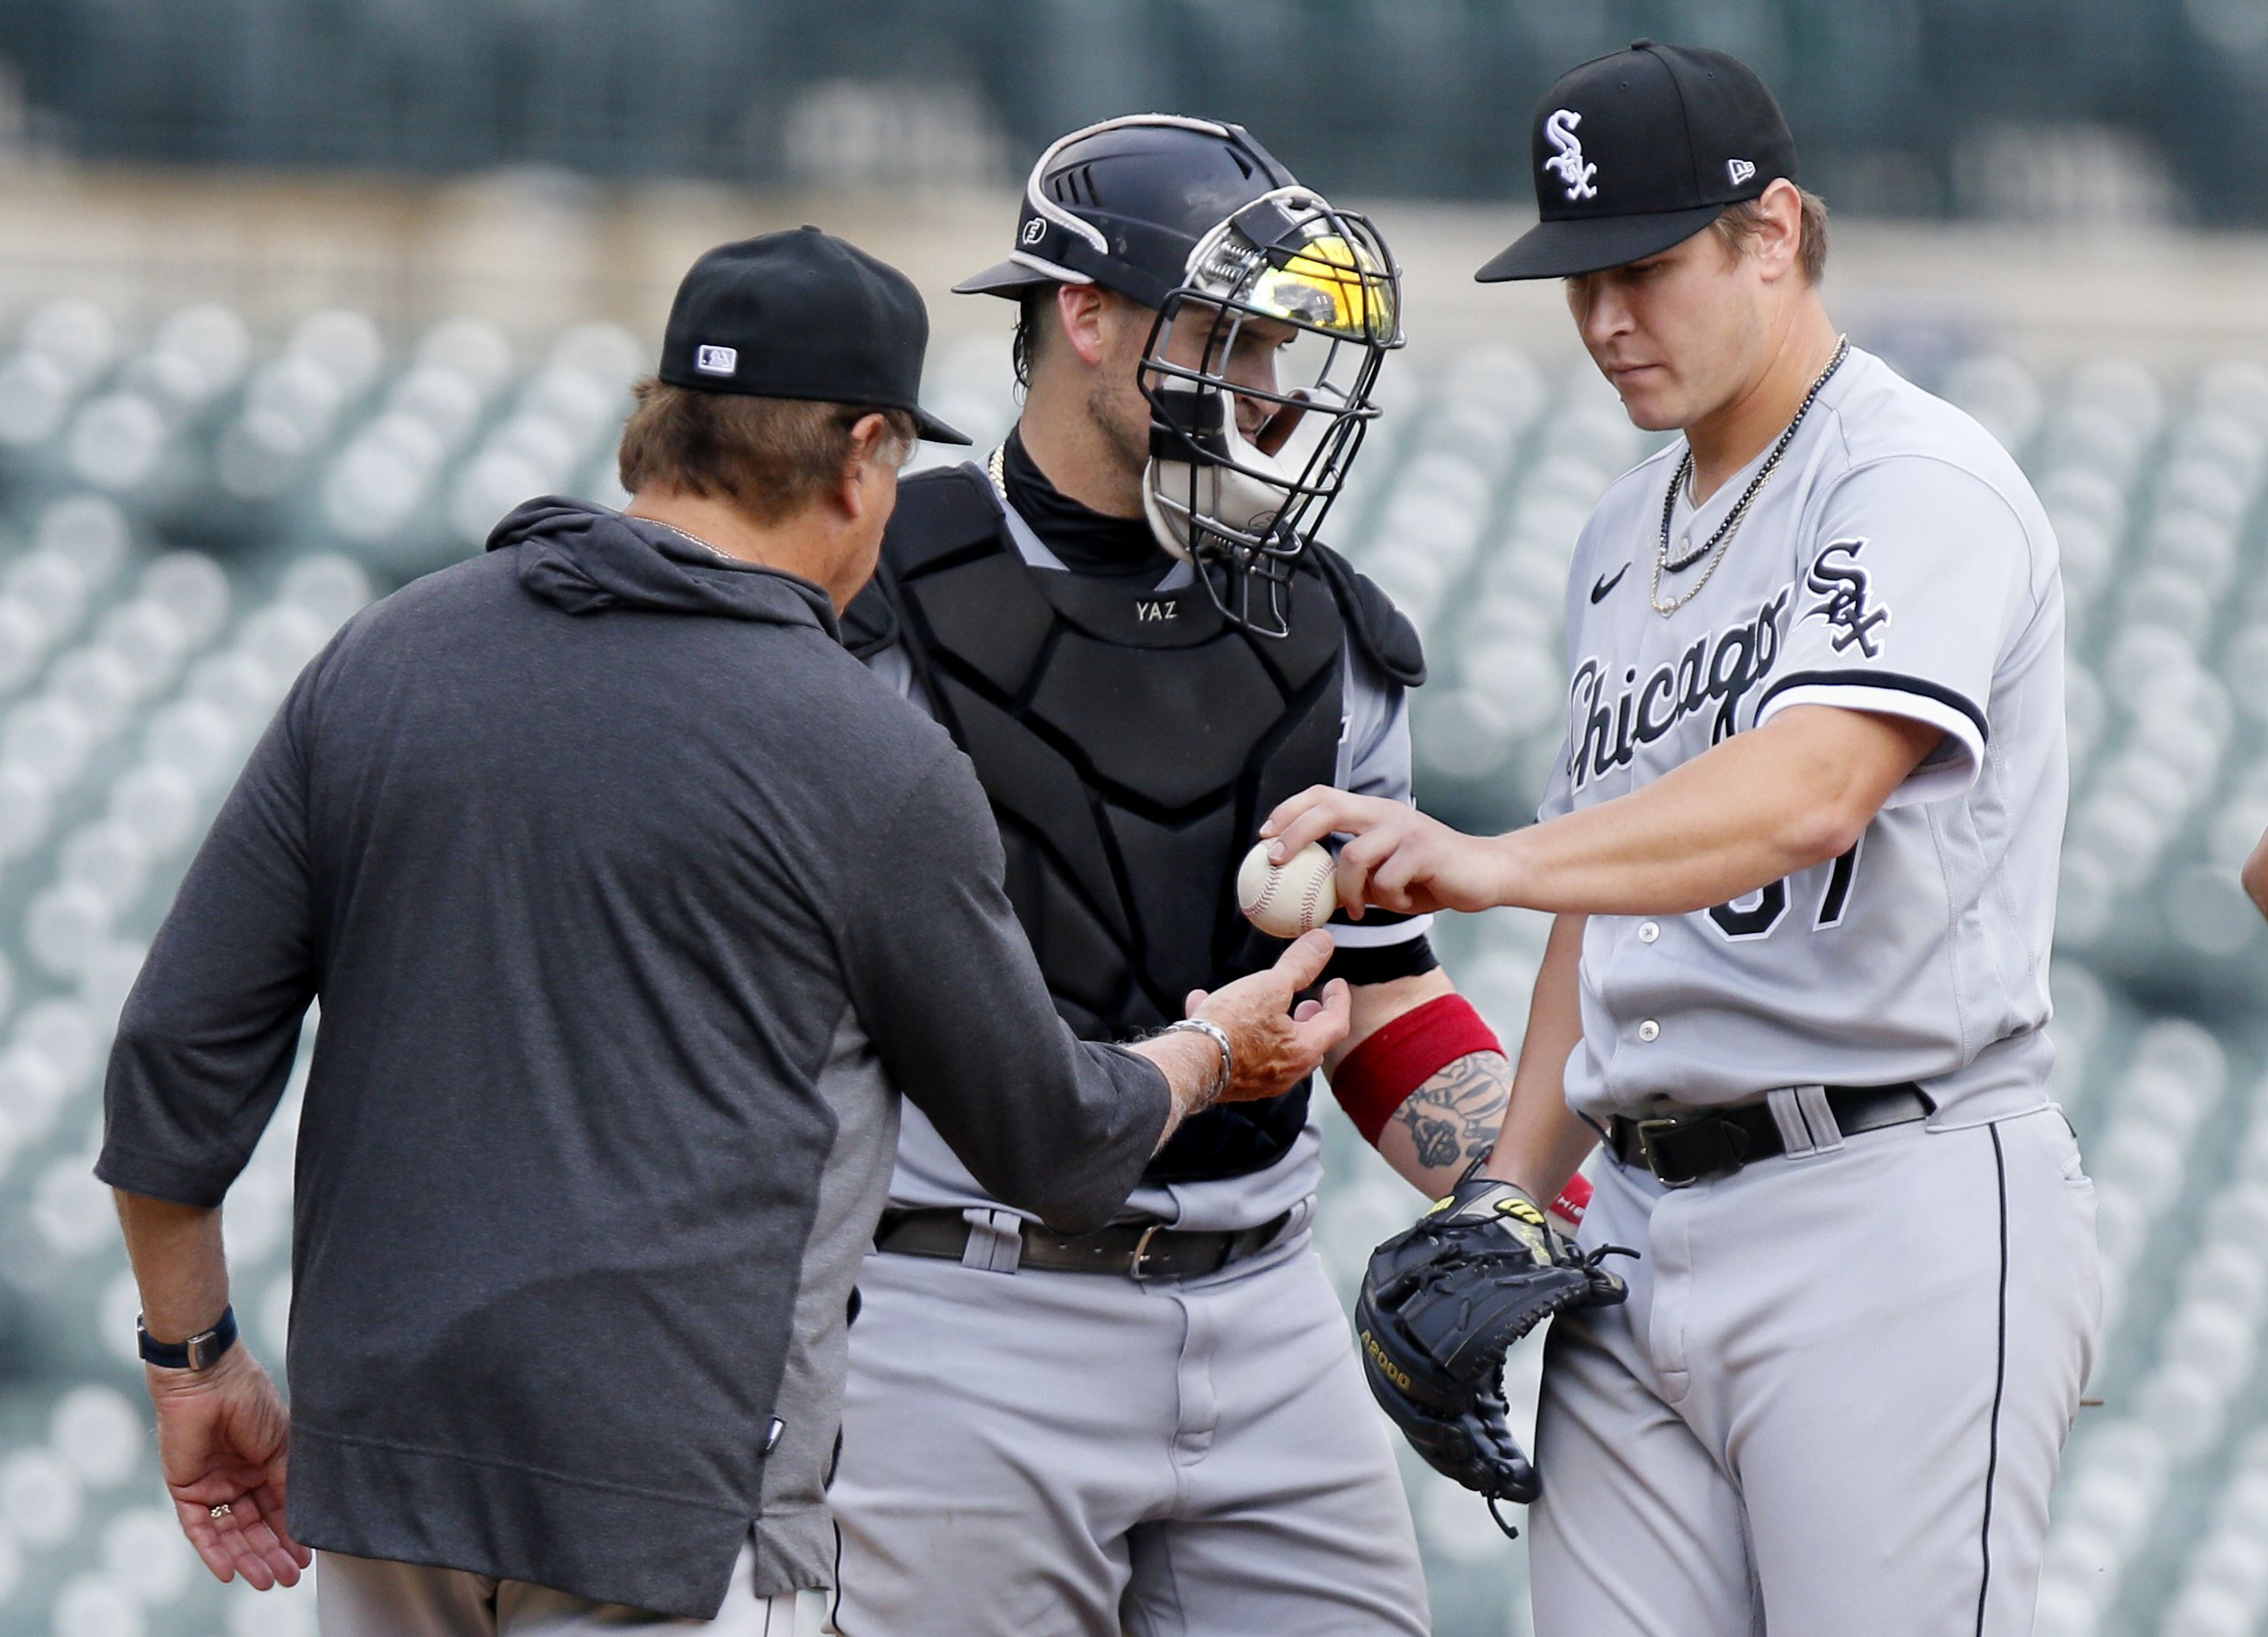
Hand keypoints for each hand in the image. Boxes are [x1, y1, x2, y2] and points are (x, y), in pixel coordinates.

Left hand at [146, 1347, 309, 1588]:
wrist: (209, 1382)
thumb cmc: (250, 1401)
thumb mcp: (282, 1444)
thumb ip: (287, 1482)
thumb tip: (302, 1518)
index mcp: (264, 1464)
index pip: (279, 1509)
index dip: (291, 1534)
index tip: (306, 1558)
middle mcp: (239, 1479)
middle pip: (255, 1526)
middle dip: (271, 1553)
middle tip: (287, 1577)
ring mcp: (212, 1486)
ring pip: (230, 1533)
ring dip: (247, 1557)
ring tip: (265, 1580)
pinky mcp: (186, 1490)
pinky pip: (199, 1528)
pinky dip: (213, 1551)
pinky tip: (229, 1570)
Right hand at [1185, 928, 1350, 1101]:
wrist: (1190, 1062)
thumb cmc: (1232, 1026)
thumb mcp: (1269, 986)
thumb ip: (1299, 965)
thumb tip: (1323, 942)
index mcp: (1303, 1050)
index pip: (1336, 1024)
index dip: (1340, 1000)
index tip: (1336, 985)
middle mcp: (1286, 1073)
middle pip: (1310, 1045)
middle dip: (1310, 1021)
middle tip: (1307, 1003)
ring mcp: (1260, 1082)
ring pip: (1276, 1051)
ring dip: (1272, 1025)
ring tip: (1258, 1003)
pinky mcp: (1234, 1084)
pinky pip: (1241, 1054)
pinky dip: (1234, 1032)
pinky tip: (1205, 1006)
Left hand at [1261, 787, 1511, 918]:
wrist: (1486, 874)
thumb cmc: (1430, 877)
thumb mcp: (1383, 875)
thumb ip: (1351, 876)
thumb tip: (1305, 893)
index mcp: (1373, 813)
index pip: (1323, 796)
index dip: (1290, 812)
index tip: (1264, 837)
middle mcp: (1386, 813)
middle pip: (1328, 809)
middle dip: (1295, 832)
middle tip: (1276, 860)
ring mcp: (1405, 829)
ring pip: (1354, 856)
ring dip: (1348, 890)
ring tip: (1357, 909)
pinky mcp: (1424, 851)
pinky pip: (1386, 881)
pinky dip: (1387, 901)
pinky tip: (1402, 904)